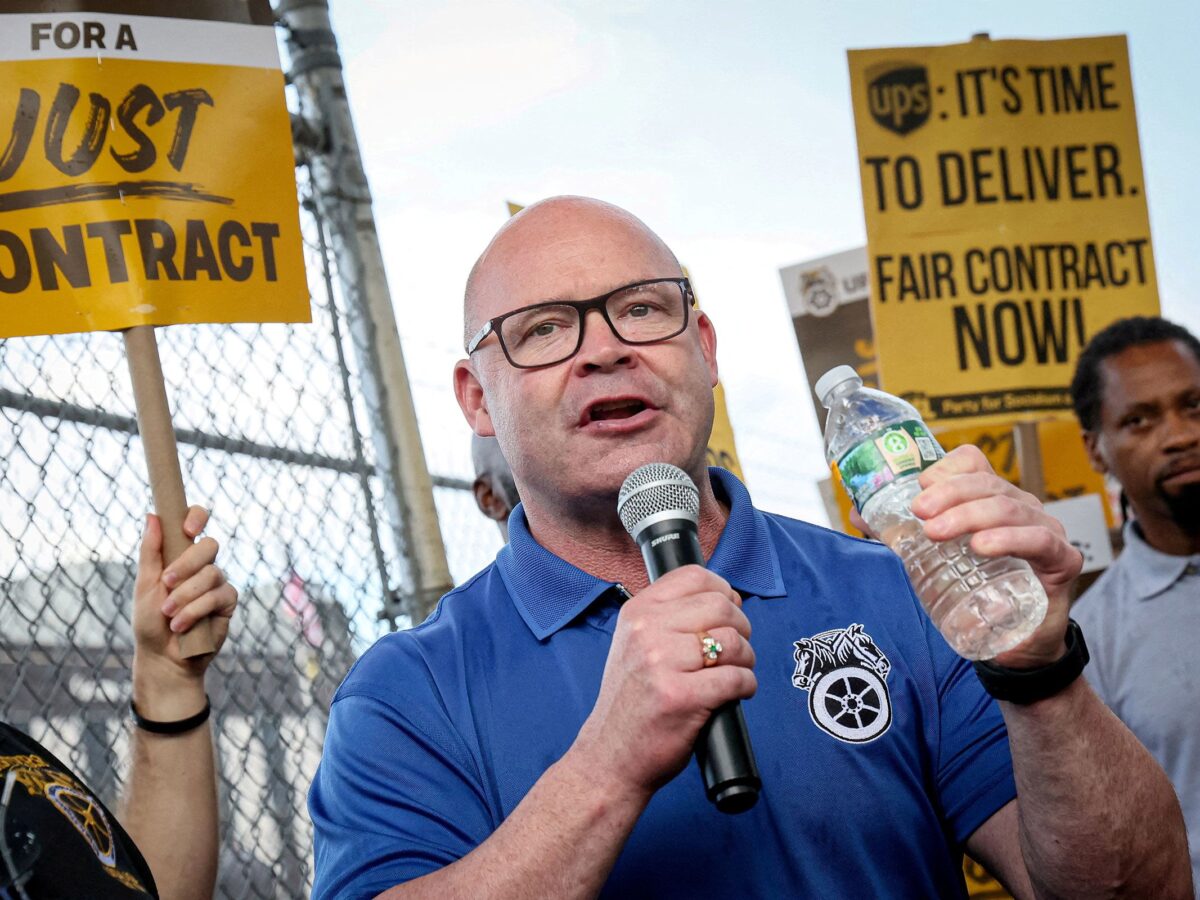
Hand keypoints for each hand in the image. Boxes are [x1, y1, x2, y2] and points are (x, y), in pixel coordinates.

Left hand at [132, 508, 237, 716]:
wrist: (162, 657)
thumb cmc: (150, 621)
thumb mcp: (145, 585)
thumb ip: (150, 552)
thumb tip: (151, 515)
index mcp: (181, 554)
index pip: (196, 522)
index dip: (197, 518)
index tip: (187, 530)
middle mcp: (203, 565)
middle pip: (209, 545)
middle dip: (187, 564)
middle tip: (167, 583)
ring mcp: (218, 583)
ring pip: (212, 573)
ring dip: (185, 595)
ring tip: (170, 614)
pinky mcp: (227, 603)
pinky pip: (218, 596)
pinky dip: (196, 610)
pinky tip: (181, 625)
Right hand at [570, 566, 755, 800]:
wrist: (612, 754)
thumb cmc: (631, 701)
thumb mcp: (634, 644)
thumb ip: (669, 617)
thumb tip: (726, 598)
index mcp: (636, 613)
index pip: (694, 577)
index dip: (723, 591)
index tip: (728, 611)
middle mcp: (646, 632)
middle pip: (721, 606)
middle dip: (741, 628)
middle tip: (736, 649)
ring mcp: (662, 664)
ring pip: (733, 642)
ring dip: (746, 659)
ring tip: (736, 672)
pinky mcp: (682, 697)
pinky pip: (736, 678)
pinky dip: (746, 686)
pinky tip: (736, 693)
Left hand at [910, 445, 1081, 668]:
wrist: (1018, 645)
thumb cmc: (979, 593)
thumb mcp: (937, 559)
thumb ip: (902, 536)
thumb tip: (859, 515)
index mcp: (991, 499)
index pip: (973, 464)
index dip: (947, 469)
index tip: (920, 489)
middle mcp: (1021, 507)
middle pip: (986, 484)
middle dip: (949, 495)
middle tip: (920, 514)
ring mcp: (1045, 530)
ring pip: (1008, 508)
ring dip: (970, 515)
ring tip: (938, 532)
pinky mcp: (1062, 560)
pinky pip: (1038, 540)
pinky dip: (1009, 539)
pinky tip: (982, 546)